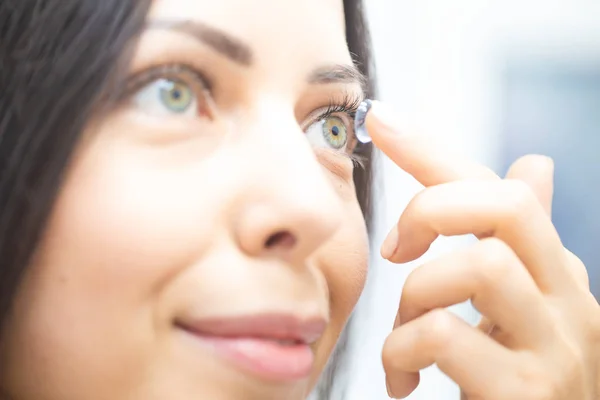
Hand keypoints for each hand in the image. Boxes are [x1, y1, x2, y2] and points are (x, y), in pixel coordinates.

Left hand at [366, 102, 599, 399]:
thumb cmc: (512, 384)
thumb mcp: (514, 309)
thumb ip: (514, 244)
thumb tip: (534, 163)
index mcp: (557, 274)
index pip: (498, 189)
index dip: (434, 152)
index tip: (379, 118)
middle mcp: (570, 302)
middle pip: (507, 206)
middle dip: (432, 210)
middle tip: (396, 250)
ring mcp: (556, 349)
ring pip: (479, 266)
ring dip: (415, 295)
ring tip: (403, 334)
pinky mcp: (527, 394)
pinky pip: (445, 337)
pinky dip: (402, 350)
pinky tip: (401, 380)